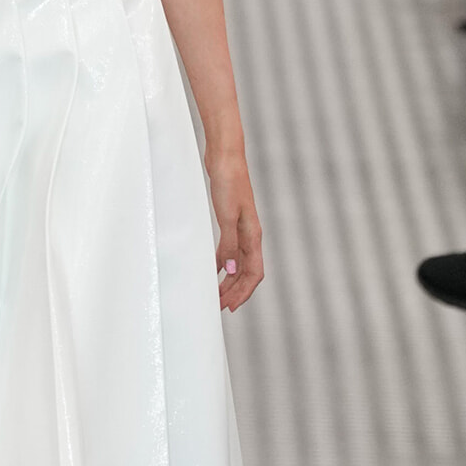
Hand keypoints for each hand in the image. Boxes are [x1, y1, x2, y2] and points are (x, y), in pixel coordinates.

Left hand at [207, 150, 262, 311]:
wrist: (226, 158)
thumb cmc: (229, 183)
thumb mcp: (227, 216)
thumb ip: (229, 244)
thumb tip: (229, 271)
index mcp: (253, 236)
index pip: (254, 273)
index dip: (243, 292)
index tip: (230, 307)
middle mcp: (250, 235)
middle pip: (247, 272)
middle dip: (235, 292)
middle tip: (220, 307)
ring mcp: (242, 229)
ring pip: (239, 264)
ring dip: (229, 281)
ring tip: (216, 294)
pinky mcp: (232, 222)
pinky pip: (230, 251)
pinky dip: (222, 264)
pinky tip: (212, 270)